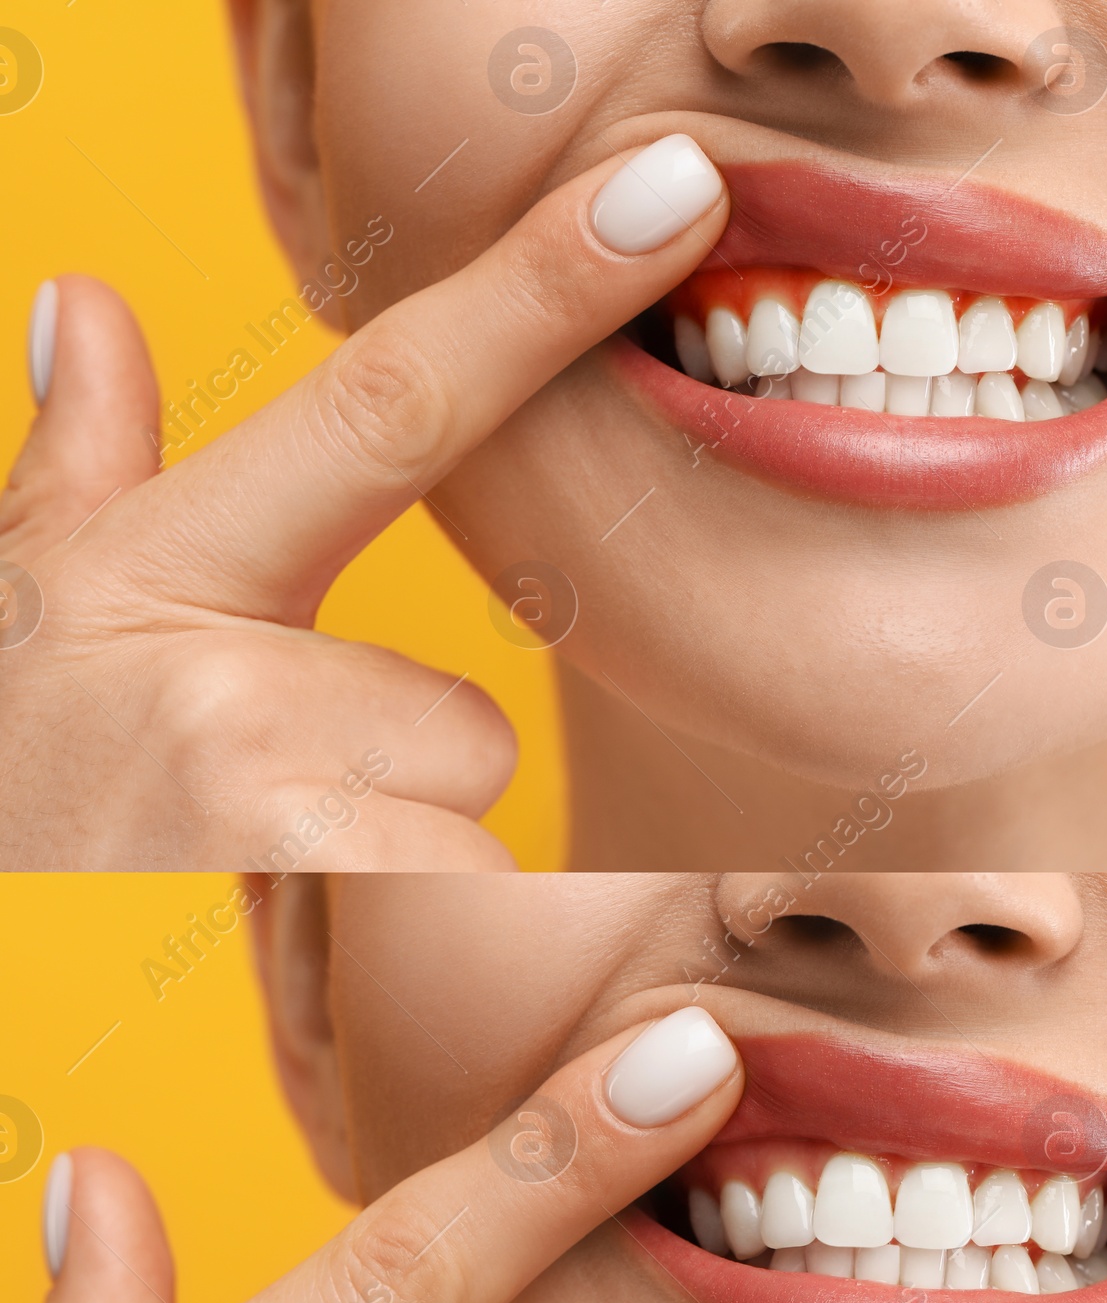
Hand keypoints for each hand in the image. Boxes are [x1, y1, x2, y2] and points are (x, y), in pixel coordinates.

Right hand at [0, 137, 727, 869]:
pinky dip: (395, 927)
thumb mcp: (37, 608)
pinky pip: (458, 898)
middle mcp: (222, 662)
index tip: (668, 196)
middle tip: (257, 809)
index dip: (539, 292)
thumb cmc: (18, 773)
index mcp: (170, 563)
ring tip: (251, 872)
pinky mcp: (302, 890)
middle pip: (467, 716)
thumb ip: (85, 465)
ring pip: (465, 812)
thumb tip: (90, 303)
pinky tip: (281, 922)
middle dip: (395, 777)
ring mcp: (260, 781)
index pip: (390, 402)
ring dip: (389, 855)